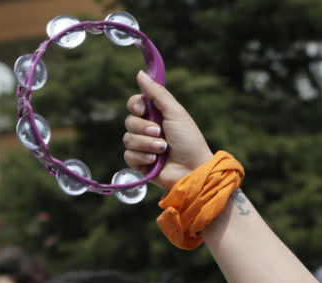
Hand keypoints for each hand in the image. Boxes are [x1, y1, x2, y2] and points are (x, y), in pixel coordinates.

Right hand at [123, 71, 213, 189]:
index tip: (143, 109)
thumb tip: (140, 73)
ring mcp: (143, 147)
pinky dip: (142, 157)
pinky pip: (128, 155)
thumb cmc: (189, 140)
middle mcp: (148, 130)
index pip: (134, 104)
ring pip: (128, 138)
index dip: (135, 105)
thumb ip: (157, 93)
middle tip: (160, 133)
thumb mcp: (175, 112)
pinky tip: (155, 160)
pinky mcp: (141, 164)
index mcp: (156, 116)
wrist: (194, 169)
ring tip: (163, 149)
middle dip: (144, 128)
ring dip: (146, 143)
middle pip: (129, 121)